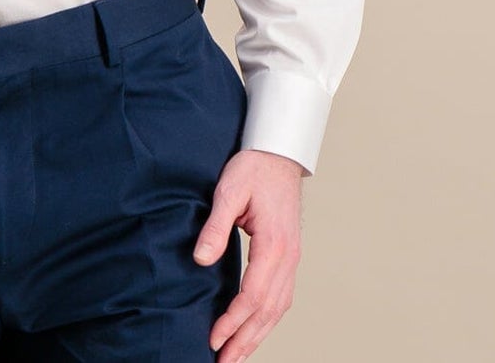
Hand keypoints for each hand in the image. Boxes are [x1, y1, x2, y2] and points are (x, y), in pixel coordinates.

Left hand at [193, 148, 305, 360]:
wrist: (279, 152)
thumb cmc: (254, 168)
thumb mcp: (229, 190)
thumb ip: (216, 226)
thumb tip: (201, 259)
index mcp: (274, 244)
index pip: (253, 295)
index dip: (233, 321)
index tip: (214, 338)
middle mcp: (288, 257)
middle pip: (268, 310)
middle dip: (245, 340)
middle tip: (223, 361)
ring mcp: (293, 257)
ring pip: (278, 308)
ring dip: (258, 335)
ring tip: (238, 355)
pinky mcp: (289, 255)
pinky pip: (282, 296)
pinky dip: (268, 319)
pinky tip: (255, 328)